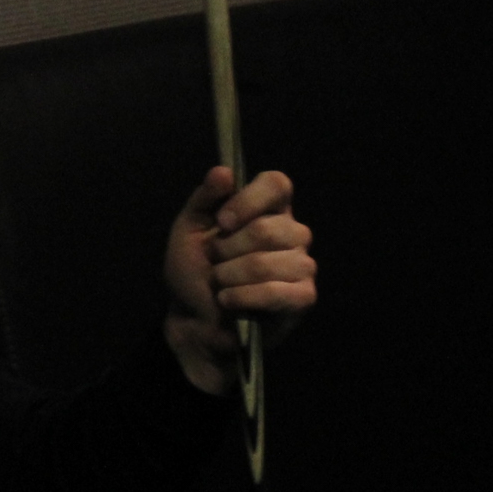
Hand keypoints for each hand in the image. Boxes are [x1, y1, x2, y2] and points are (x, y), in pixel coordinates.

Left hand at [162, 166, 316, 394]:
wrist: (194, 319)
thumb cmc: (194, 270)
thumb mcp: (189, 229)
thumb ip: (204, 199)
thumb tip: (224, 172)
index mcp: (269, 208)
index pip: (277, 184)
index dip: (249, 200)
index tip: (222, 221)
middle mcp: (292, 232)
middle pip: (268, 228)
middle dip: (227, 250)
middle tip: (215, 262)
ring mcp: (302, 265)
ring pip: (267, 263)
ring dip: (230, 277)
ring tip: (220, 284)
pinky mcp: (303, 297)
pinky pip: (277, 292)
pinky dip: (244, 297)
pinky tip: (229, 301)